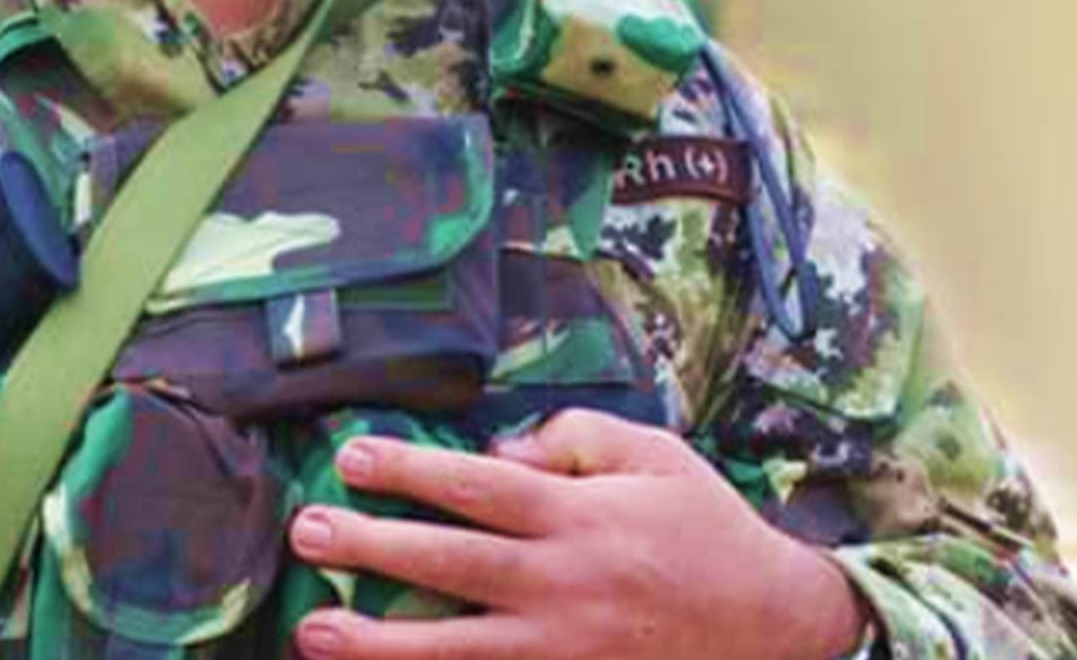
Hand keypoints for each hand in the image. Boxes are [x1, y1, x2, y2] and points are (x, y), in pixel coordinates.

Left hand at [286, 408, 869, 659]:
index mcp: (584, 516)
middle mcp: (566, 583)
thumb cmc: (706, 530)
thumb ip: (575, 438)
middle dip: (370, 545)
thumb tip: (498, 453)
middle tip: (305, 532)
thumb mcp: (656, 456)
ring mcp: (564, 650)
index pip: (478, 486)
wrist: (771, 626)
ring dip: (379, 642)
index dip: (408, 470)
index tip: (349, 457)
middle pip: (450, 562)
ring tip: (315, 631)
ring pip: (455, 649)